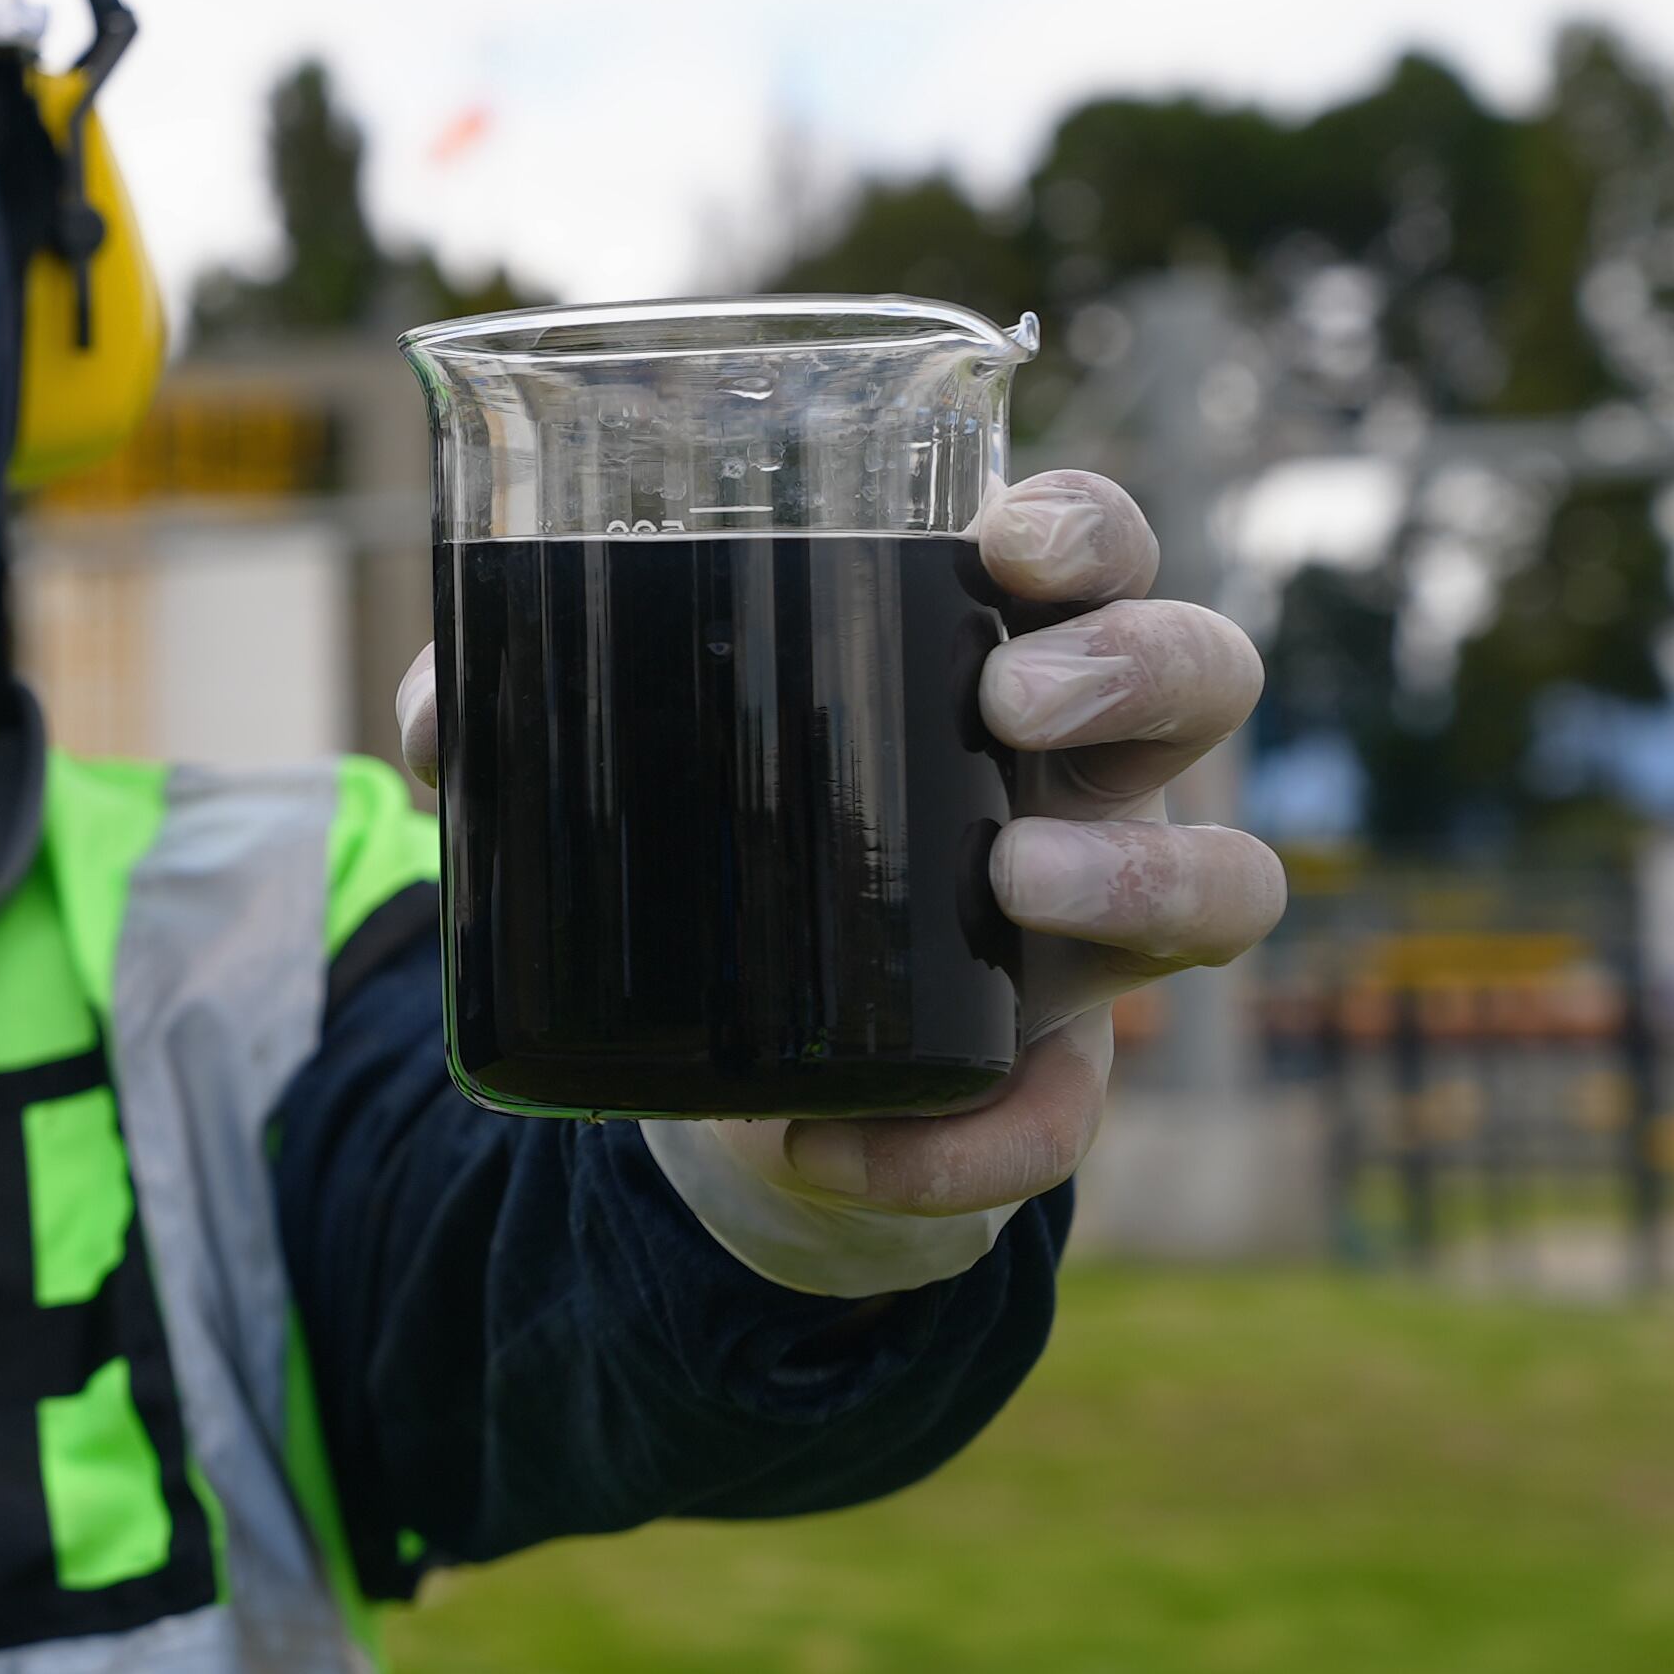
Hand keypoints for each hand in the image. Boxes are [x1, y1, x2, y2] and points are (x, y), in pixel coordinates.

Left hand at [394, 469, 1286, 1221]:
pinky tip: (828, 1142)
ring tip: (1010, 883)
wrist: (728, 1060)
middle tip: (1007, 706)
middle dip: (1135, 668)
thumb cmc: (705, 839)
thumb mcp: (611, 765)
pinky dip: (965, 1145)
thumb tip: (442, 716)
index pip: (1100, 548)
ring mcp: (1089, 930)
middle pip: (1206, 675)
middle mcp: (1080, 778)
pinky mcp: (1049, 1078)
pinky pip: (1060, 1123)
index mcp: (988, 652)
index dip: (1089, 528)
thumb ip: (508, 720)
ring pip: (1231, 880)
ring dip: (1141, 876)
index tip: (1004, 543)